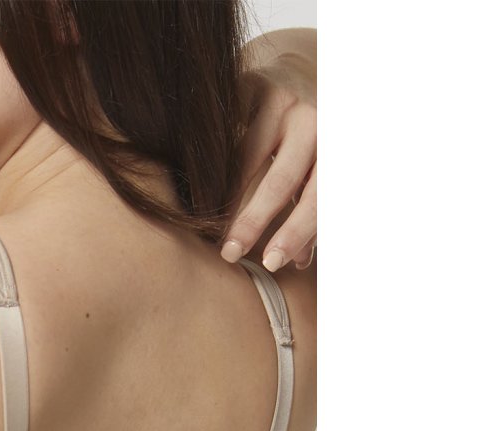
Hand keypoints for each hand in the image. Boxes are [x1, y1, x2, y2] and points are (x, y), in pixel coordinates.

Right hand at [221, 57, 315, 272]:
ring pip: (247, 158)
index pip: (318, 197)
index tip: (272, 262)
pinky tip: (195, 190)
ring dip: (224, 197)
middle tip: (230, 254)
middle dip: (253, 221)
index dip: (296, 232)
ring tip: (206, 226)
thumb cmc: (312, 132)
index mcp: (336, 148)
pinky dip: (210, 164)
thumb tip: (299, 260)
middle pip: (281, 180)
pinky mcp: (251, 86)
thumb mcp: (320, 170)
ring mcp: (281, 100)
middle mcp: (313, 121)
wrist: (303, 65)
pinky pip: (226, 134)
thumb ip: (309, 212)